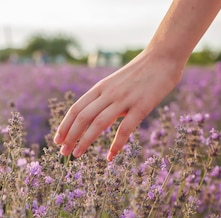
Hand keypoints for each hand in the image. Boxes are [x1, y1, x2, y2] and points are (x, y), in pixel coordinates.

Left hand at [53, 51, 183, 161]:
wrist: (163, 57)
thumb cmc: (140, 73)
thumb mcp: (115, 83)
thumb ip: (104, 98)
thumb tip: (94, 118)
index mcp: (100, 88)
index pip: (76, 108)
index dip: (65, 126)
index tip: (57, 140)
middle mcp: (109, 93)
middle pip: (83, 117)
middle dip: (70, 136)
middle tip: (63, 152)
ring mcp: (124, 99)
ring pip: (98, 123)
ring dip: (85, 141)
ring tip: (76, 155)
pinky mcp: (142, 106)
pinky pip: (125, 129)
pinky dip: (116, 144)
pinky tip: (110, 157)